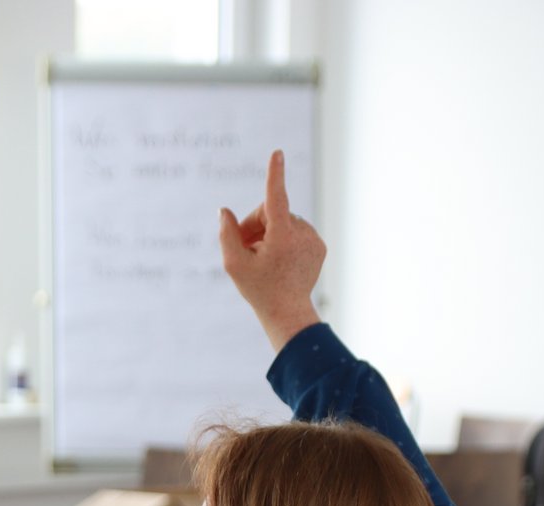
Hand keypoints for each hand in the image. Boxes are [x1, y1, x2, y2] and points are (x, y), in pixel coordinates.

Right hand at [217, 149, 325, 351]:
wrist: (288, 313)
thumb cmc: (259, 290)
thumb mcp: (234, 264)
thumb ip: (227, 234)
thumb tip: (225, 212)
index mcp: (283, 237)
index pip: (275, 198)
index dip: (274, 175)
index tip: (277, 154)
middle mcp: (302, 234)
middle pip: (271, 212)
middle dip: (255, 224)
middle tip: (243, 246)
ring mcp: (314, 240)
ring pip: (284, 220)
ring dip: (269, 232)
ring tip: (260, 256)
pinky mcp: (319, 246)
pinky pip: (296, 231)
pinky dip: (284, 239)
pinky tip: (278, 258)